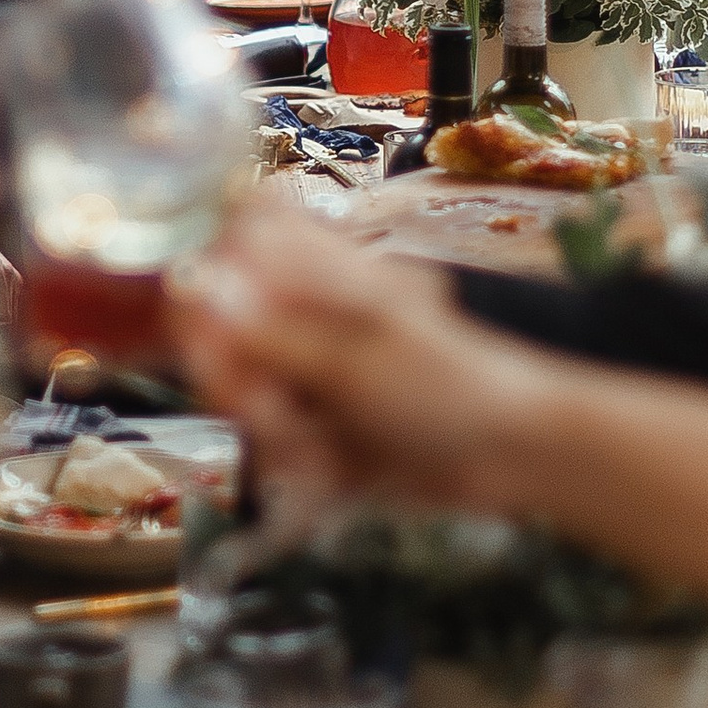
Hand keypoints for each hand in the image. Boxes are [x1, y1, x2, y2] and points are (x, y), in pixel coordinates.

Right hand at [173, 201, 557, 506]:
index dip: (206, 273)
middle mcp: (308, 311)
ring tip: (313, 448)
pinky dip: (288, 456)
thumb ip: (270, 332)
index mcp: (325, 270)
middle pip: (220, 322)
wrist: (511, 456)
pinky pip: (267, 435)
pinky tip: (325, 469)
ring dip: (264, 426)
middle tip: (263, 407)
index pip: (237, 238)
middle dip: (231, 374)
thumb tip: (197, 287)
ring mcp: (309, 366)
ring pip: (237, 386)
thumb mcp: (355, 359)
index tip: (204, 328)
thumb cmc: (450, 386)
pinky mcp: (315, 420)